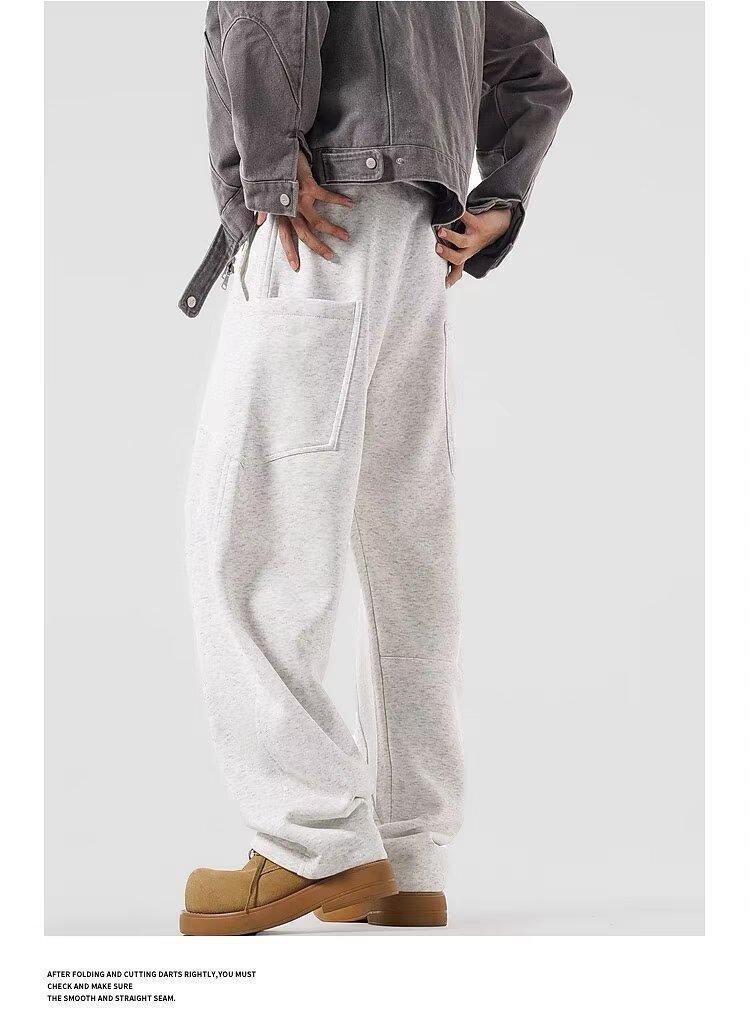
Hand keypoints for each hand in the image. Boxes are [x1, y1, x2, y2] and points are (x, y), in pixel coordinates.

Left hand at [255, 152, 353, 269]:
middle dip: (318, 247)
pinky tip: (350, 204)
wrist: (274, 149)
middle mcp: (290, 209)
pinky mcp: (308, 186)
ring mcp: (299, 199)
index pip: (284, 236)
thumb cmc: (271, 170)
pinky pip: (326, 197)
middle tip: (332, 256)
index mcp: (280, 211)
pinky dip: (339, 201)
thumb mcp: (265, 191)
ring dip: (333, 230)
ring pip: (318, 222)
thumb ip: (263, 208)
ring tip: (346, 236)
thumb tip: (258, 223)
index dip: (289, 251)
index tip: (295, 267)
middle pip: (304, 234)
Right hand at [436, 207, 512, 286]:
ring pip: (462, 241)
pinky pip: (466, 218)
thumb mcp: (467, 248)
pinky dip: (458, 213)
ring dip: (451, 237)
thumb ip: (454, 254)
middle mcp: (470, 249)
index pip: (456, 272)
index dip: (449, 279)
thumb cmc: (478, 235)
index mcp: (465, 255)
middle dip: (447, 255)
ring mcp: (475, 237)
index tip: (440, 284)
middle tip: (436, 248)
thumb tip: (439, 262)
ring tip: (441, 231)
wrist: (500, 224)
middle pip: (458, 258)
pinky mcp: (478, 224)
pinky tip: (452, 209)